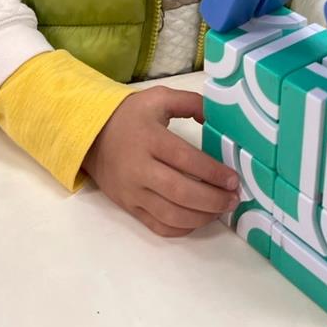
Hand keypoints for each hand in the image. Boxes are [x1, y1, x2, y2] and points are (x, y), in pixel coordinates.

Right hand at [82, 86, 239, 237]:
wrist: (92, 136)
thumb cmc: (131, 116)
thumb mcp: (159, 98)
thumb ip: (191, 103)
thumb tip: (218, 116)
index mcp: (149, 138)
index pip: (185, 159)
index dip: (212, 172)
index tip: (233, 179)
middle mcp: (139, 168)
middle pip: (180, 192)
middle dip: (213, 200)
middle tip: (233, 198)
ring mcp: (133, 192)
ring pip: (171, 215)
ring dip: (202, 218)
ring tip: (221, 210)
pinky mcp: (129, 208)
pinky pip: (158, 226)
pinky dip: (182, 228)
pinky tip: (198, 219)